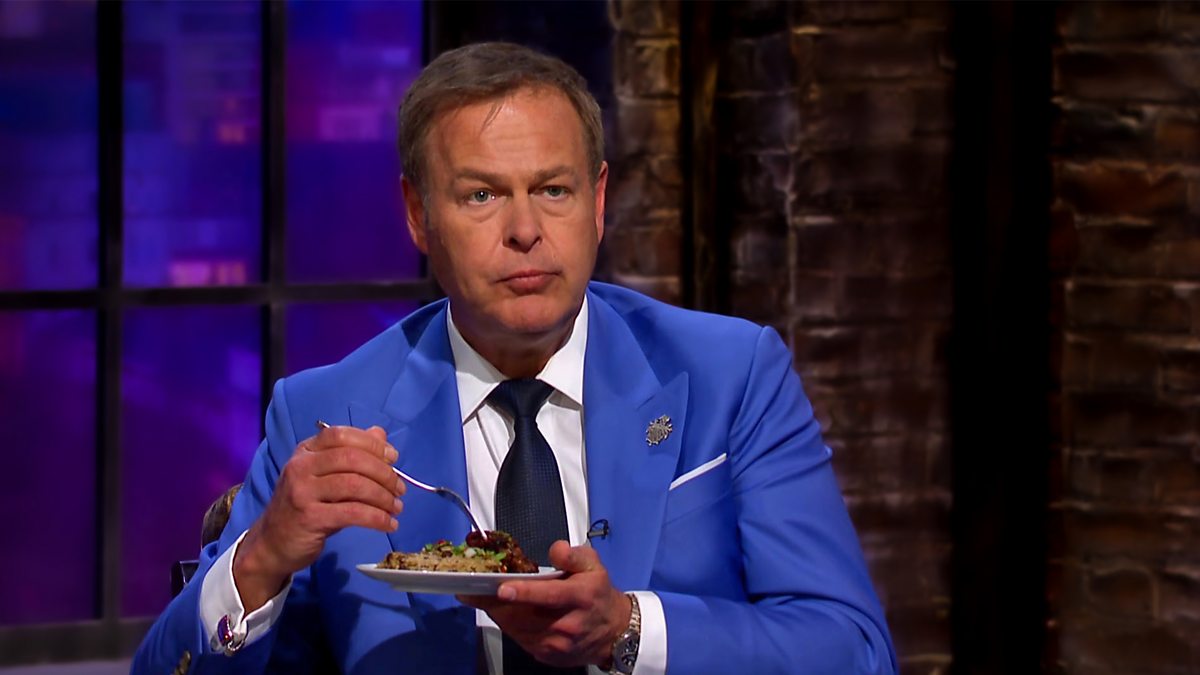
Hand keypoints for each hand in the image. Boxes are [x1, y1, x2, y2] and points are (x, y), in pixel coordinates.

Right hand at [234, 425, 404, 610]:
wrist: (272, 543)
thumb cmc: (305, 506)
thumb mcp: (325, 476)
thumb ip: (351, 454)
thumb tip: (381, 434)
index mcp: (306, 451)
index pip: (341, 435)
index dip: (372, 443)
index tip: (393, 458)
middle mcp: (301, 466)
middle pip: (352, 458)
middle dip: (384, 473)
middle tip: (400, 489)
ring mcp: (302, 491)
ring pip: (355, 485)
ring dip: (384, 497)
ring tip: (397, 507)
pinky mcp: (309, 518)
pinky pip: (353, 513)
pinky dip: (377, 518)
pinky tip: (389, 524)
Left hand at [458, 541, 630, 667]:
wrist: (614, 631)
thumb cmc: (598, 594)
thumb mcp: (593, 565)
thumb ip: (573, 555)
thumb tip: (556, 550)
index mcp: (580, 597)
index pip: (550, 595)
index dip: (524, 592)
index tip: (502, 588)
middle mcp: (568, 625)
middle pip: (524, 614)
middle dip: (495, 602)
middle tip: (472, 589)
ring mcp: (556, 644)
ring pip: (517, 629)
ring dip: (497, 612)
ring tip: (481, 597)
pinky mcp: (547, 656)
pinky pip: (519, 639)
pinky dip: (507, 624)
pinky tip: (500, 611)